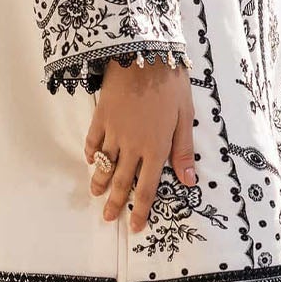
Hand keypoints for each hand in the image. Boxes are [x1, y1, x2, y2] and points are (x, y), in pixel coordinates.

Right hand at [85, 57, 195, 232]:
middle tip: (108, 219)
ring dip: (99, 182)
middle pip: (121, 181)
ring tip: (96, 195)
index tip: (135, 227)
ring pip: (103, 165)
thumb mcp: (186, 117)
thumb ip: (184, 151)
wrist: (143, 54)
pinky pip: (93, 141)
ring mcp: (114, 132)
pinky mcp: (101, 117)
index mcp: (156, 148)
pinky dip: (91, 153)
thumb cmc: (171, 84)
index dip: (141, 210)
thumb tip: (189, 181)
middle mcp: (132, 146)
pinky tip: (91, 160)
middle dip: (115, 203)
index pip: (147, 189)